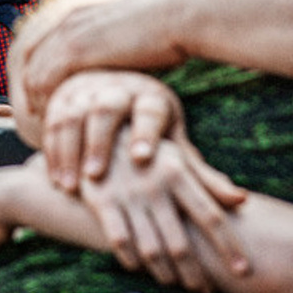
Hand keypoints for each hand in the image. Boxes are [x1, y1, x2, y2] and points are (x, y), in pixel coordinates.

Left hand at [9, 0, 183, 147]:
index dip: (36, 72)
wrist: (177, 16)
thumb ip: (111, 46)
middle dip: (26, 88)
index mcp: (78, 15)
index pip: (40, 46)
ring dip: (34, 101)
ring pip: (32, 74)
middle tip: (30, 117)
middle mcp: (67, 22)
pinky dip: (44, 103)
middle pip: (28, 59)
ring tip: (42, 128)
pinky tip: (54, 123)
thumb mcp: (128, 34)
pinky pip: (44, 81)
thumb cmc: (166, 30)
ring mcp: (68, 34)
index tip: (37, 98)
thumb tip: (115, 62)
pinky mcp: (75, 50)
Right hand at [39, 68, 188, 191]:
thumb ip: (201, 175)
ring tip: (71, 187)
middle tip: (96, 176)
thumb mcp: (174, 147)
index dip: (144, 133)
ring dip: (69, 151)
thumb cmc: (152, 132)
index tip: (141, 159)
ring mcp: (86, 93)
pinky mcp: (61, 100)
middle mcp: (117, 90)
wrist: (112, 93)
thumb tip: (242, 202)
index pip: (149, 111)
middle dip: (99, 142)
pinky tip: (55, 181)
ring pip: (72, 116)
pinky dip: (52, 153)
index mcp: (151, 98)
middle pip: (106, 109)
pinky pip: (51, 124)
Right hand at [79, 130, 247, 290]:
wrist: (96, 130)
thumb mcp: (178, 156)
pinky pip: (120, 242)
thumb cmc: (148, 149)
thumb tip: (243, 200)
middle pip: (181, 243)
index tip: (244, 272)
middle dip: (196, 274)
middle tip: (205, 290)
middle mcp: (154, 185)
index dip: (229, 247)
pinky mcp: (101, 202)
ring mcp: (127, 195)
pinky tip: (142, 267)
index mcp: (178, 173)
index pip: (211, 217)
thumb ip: (209, 180)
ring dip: (166, 274)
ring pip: (151, 249)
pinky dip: (133, 261)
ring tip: (177, 284)